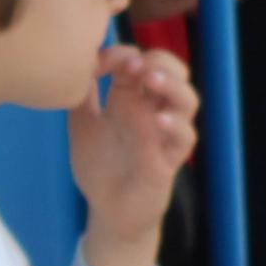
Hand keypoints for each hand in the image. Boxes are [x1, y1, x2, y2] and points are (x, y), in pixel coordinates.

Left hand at [68, 41, 198, 265]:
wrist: (107, 211)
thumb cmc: (99, 166)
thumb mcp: (82, 124)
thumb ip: (82, 95)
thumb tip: (78, 61)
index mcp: (135, 98)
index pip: (142, 62)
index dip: (125, 54)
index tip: (99, 62)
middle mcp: (155, 111)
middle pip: (175, 71)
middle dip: (158, 60)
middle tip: (133, 64)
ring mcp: (166, 134)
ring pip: (188, 100)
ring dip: (173, 85)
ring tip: (151, 79)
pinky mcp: (170, 160)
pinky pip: (186, 138)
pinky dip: (177, 126)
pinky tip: (159, 120)